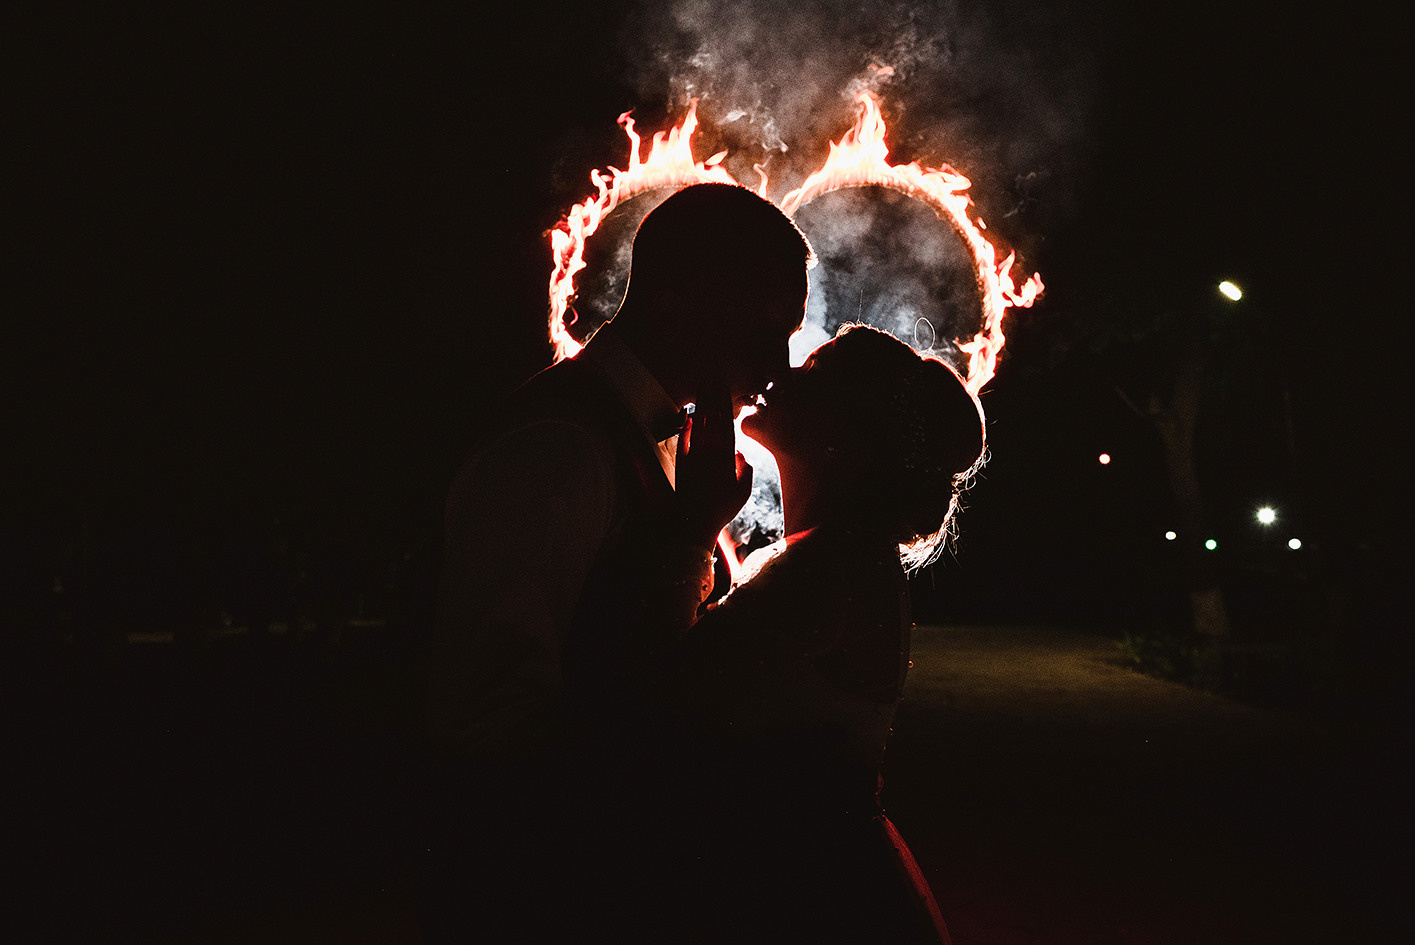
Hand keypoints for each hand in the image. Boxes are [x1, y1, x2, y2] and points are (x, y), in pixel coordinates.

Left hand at [675, 379, 752, 547]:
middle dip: (712, 396)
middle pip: (712, 418)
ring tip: (700, 387)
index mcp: (727, 458)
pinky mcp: (681, 464)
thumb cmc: (722, 509)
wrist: (696, 523)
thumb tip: (740, 454)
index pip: (727, 424)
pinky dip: (686, 427)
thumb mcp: (742, 492)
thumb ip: (745, 471)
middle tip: (711, 377)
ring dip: (700, 404)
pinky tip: (687, 414)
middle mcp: (711, 454)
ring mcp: (695, 457)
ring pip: (699, 425)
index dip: (725, 405)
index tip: (724, 389)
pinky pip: (684, 440)